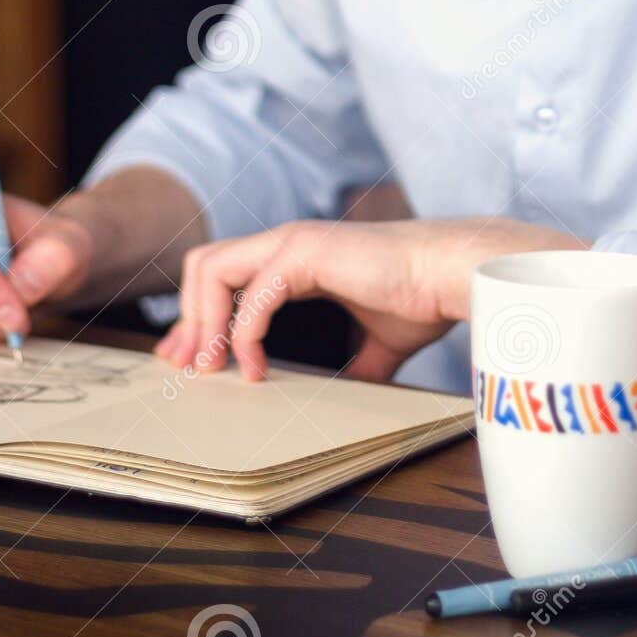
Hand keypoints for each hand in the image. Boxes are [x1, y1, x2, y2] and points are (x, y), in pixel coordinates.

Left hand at [154, 217, 587, 382]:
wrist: (450, 275)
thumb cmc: (422, 297)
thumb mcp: (377, 340)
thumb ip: (356, 363)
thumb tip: (352, 395)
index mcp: (295, 254)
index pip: (224, 274)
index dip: (201, 315)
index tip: (194, 360)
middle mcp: (285, 241)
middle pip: (203, 265)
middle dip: (186, 316)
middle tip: (186, 367)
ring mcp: (292, 241)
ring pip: (212, 270)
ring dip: (203, 322)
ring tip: (211, 367)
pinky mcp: (305, 253)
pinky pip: (253, 296)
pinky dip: (244, 333)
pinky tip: (254, 366)